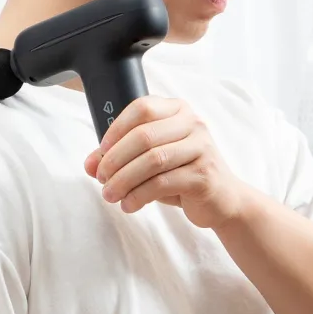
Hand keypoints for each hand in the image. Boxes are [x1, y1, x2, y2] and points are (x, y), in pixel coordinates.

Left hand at [83, 96, 249, 229]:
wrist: (223, 199)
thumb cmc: (183, 173)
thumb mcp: (151, 161)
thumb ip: (120, 157)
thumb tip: (89, 165)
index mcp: (178, 110)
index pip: (141, 108)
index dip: (116, 129)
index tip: (100, 153)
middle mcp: (193, 123)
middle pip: (143, 136)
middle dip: (115, 160)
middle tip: (101, 178)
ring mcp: (201, 148)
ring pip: (151, 161)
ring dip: (124, 180)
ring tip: (110, 195)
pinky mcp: (203, 175)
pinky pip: (162, 183)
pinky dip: (139, 196)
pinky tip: (129, 205)